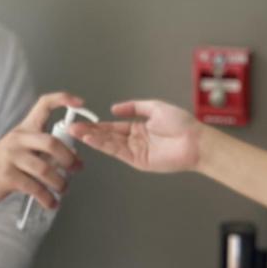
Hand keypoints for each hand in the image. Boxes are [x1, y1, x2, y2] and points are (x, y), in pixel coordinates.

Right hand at [0, 92, 85, 206]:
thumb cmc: (9, 159)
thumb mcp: (24, 144)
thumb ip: (47, 147)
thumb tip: (75, 159)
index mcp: (26, 127)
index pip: (44, 105)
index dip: (62, 100)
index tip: (80, 103)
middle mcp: (19, 139)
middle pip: (50, 143)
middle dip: (68, 158)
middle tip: (76, 168)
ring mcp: (12, 157)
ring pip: (44, 169)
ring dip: (60, 183)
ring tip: (63, 188)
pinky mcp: (8, 176)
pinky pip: (34, 188)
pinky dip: (47, 198)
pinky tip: (52, 202)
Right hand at [66, 100, 203, 173]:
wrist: (195, 140)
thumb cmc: (181, 124)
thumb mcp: (155, 107)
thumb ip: (134, 107)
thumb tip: (115, 108)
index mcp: (139, 127)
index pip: (113, 126)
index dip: (98, 124)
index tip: (82, 120)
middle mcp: (135, 140)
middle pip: (107, 136)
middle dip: (89, 131)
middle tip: (71, 127)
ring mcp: (135, 151)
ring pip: (109, 144)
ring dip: (92, 138)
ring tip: (76, 132)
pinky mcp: (138, 160)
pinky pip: (117, 151)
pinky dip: (103, 145)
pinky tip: (91, 139)